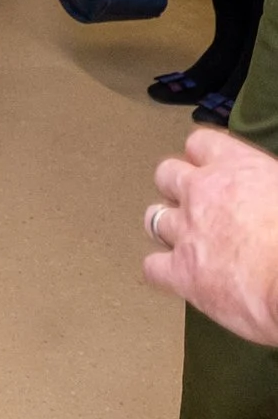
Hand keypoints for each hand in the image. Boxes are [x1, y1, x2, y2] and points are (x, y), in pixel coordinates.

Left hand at [143, 128, 277, 346]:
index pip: (202, 143)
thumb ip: (267, 184)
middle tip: (194, 203)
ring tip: (184, 238)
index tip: (206, 164)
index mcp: (238, 168)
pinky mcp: (180, 271)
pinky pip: (152, 267)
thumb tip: (268, 191)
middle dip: (176, 187)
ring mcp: (187, 232)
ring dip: (166, 226)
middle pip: (167, 175)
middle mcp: (203, 194)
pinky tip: (175, 275)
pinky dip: (161, 270)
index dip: (201, 155)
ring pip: (154, 218)